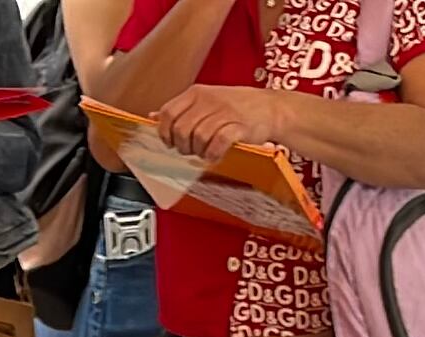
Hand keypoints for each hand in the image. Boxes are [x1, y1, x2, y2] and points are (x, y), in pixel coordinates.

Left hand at [155, 82, 293, 158]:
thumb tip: (153, 116)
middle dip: (182, 146)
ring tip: (205, 153)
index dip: (165, 133)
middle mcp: (208, 100)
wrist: (271, 108)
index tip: (171, 143)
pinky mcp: (239, 126)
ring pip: (198, 137)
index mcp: (196, 93)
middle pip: (181, 129)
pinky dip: (213, 154)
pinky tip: (215, 155)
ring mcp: (224, 112)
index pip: (168, 113)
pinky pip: (218, 143)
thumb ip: (181, 109)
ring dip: (198, 152)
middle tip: (191, 151)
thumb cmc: (237, 107)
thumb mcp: (205, 101)